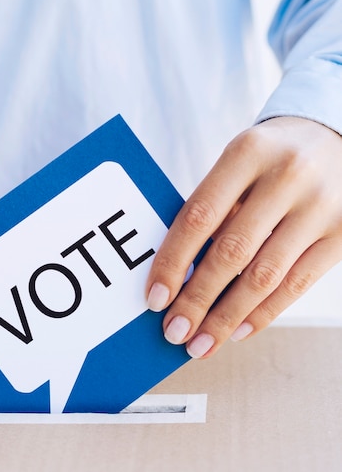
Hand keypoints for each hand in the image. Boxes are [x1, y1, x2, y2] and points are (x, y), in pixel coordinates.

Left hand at [146, 117, 341, 357]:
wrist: (336, 134)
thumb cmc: (268, 157)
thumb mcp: (237, 164)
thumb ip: (211, 208)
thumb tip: (177, 277)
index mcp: (247, 152)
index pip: (198, 217)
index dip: (173, 262)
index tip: (155, 298)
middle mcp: (287, 177)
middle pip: (231, 252)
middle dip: (197, 300)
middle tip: (174, 332)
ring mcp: (321, 206)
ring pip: (266, 277)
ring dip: (228, 318)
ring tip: (202, 343)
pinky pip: (298, 284)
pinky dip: (265, 312)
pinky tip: (239, 330)